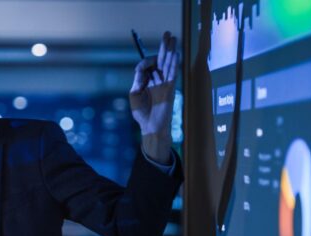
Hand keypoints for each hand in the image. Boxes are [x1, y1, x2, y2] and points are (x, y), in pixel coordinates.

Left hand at [129, 31, 177, 163]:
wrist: (150, 126)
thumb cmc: (141, 113)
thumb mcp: (134, 94)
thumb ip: (138, 79)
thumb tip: (142, 67)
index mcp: (148, 82)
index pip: (149, 65)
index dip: (146, 61)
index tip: (143, 66)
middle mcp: (157, 81)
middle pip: (161, 60)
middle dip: (164, 47)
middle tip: (168, 34)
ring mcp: (164, 84)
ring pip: (168, 64)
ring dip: (170, 51)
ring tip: (173, 38)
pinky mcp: (170, 89)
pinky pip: (173, 73)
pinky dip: (174, 63)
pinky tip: (176, 54)